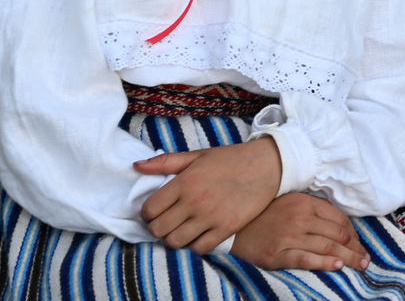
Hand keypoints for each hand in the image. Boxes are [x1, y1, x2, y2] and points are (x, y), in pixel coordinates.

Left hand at [137, 136, 281, 254]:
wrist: (268, 165)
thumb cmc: (230, 159)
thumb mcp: (198, 155)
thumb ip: (165, 162)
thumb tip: (136, 166)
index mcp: (185, 181)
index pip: (149, 209)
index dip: (149, 212)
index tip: (158, 210)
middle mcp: (195, 201)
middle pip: (158, 229)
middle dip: (159, 227)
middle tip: (169, 220)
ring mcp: (211, 217)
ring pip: (175, 242)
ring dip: (174, 238)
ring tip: (182, 229)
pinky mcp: (227, 229)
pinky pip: (199, 249)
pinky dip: (195, 245)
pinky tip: (199, 234)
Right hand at [229, 193, 368, 271]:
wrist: (234, 227)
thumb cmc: (266, 214)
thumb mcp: (291, 202)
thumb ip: (314, 209)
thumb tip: (341, 225)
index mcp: (306, 203)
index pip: (340, 219)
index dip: (354, 233)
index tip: (359, 244)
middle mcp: (300, 218)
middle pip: (338, 234)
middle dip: (356, 248)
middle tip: (366, 259)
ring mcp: (289, 236)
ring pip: (327, 247)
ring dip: (348, 257)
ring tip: (360, 265)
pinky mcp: (277, 254)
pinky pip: (307, 259)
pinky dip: (325, 263)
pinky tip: (338, 266)